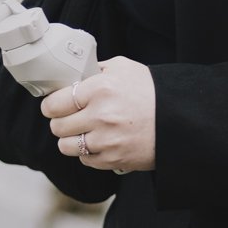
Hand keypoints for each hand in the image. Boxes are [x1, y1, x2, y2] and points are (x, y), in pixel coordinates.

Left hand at [42, 56, 155, 173]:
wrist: (178, 119)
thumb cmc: (150, 91)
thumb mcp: (123, 68)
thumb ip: (95, 69)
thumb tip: (73, 74)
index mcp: (99, 88)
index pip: (55, 103)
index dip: (49, 106)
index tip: (52, 106)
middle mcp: (100, 115)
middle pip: (57, 126)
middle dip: (59, 122)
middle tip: (67, 118)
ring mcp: (106, 140)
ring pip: (66, 146)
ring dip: (70, 140)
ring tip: (81, 132)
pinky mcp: (113, 159)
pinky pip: (85, 160)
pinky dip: (87, 152)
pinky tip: (98, 142)